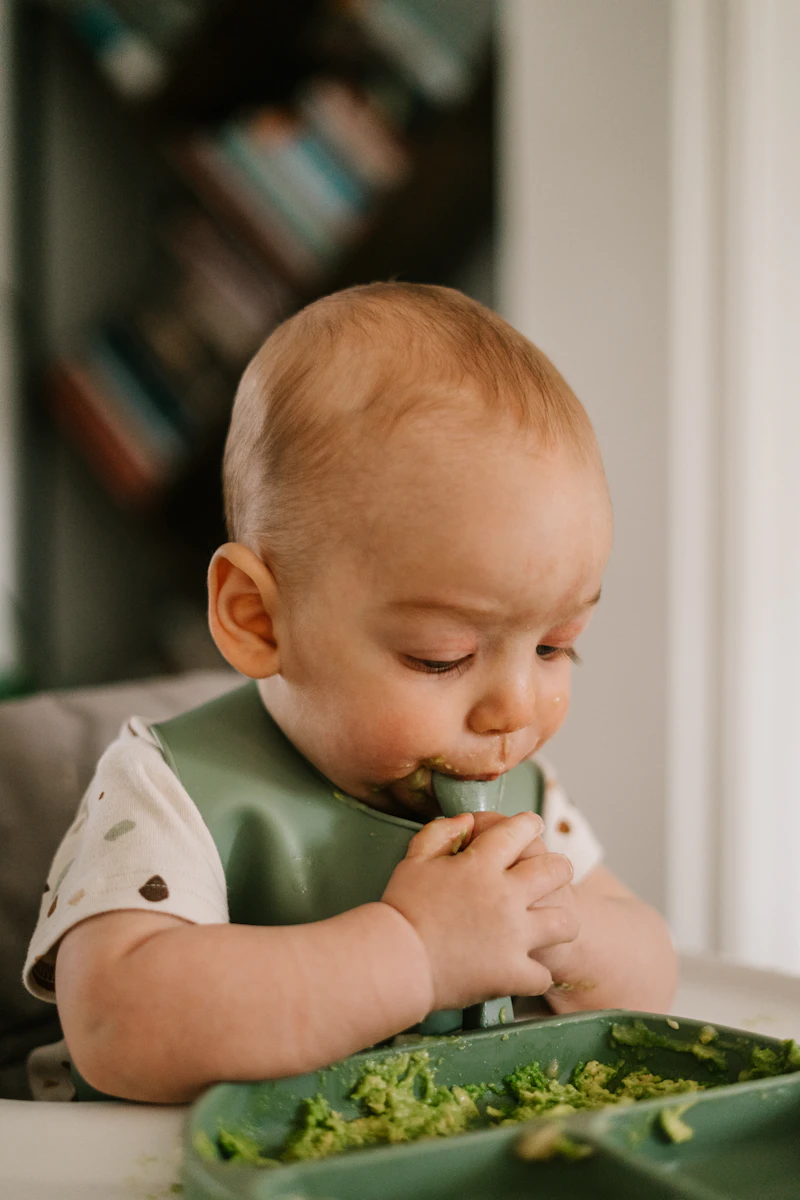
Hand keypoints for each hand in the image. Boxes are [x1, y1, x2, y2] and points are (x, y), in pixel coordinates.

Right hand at [381, 811, 577, 1010]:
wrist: (396, 960)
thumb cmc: (401, 908)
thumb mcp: (414, 859)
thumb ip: (440, 833)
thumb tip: (466, 821)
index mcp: (481, 864)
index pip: (519, 830)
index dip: (529, 824)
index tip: (532, 824)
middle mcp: (506, 894)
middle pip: (556, 870)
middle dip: (559, 868)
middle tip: (554, 873)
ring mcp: (515, 934)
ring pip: (565, 922)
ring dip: (560, 922)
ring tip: (552, 925)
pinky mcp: (514, 972)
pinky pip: (544, 973)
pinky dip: (536, 974)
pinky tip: (525, 971)